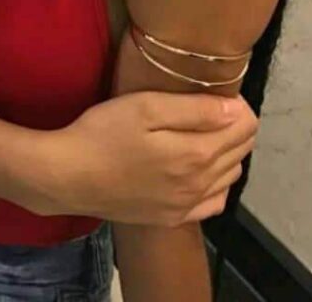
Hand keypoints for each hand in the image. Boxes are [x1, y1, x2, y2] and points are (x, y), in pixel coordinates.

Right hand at [50, 92, 257, 226]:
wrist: (68, 176)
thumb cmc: (103, 132)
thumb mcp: (145, 107)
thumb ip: (194, 109)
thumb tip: (235, 110)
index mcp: (195, 154)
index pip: (243, 128)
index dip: (238, 105)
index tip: (219, 91)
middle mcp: (198, 185)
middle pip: (240, 152)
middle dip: (235, 126)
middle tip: (211, 106)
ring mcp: (186, 206)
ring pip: (230, 177)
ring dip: (228, 152)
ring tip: (205, 132)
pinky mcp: (171, 219)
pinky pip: (213, 203)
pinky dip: (217, 183)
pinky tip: (200, 170)